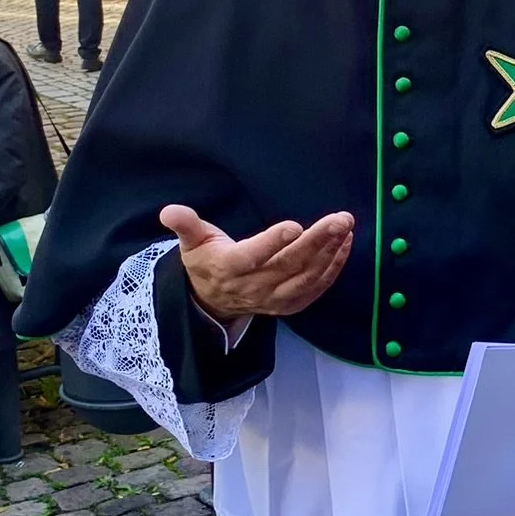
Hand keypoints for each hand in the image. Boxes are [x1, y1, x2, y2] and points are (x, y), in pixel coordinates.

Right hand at [160, 203, 354, 322]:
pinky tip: (345, 244)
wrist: (213, 302)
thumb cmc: (206, 262)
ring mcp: (274, 299)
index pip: (252, 256)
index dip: (273, 243)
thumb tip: (169, 211)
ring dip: (331, 253)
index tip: (294, 225)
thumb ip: (185, 225)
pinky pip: (316, 288)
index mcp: (229, 267)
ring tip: (345, 227)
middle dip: (318, 241)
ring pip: (307, 278)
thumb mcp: (191, 243)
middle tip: (340, 219)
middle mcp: (254, 286)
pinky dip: (333, 268)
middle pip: (289, 265)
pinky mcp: (290, 304)